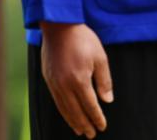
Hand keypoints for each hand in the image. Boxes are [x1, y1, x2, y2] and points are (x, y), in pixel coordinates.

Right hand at [40, 22, 112, 138]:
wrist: (59, 26)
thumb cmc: (83, 39)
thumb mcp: (100, 57)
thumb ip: (104, 80)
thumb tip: (107, 100)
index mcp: (79, 80)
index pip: (90, 105)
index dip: (96, 117)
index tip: (102, 127)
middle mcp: (64, 85)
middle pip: (76, 111)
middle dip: (85, 124)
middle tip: (92, 135)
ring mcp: (54, 83)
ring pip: (64, 108)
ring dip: (73, 121)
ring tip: (80, 130)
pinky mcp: (48, 79)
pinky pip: (56, 101)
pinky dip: (63, 111)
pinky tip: (68, 115)